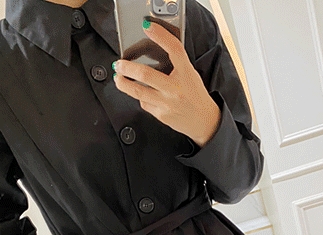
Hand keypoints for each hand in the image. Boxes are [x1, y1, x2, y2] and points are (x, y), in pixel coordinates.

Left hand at [113, 20, 221, 147]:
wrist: (204, 121)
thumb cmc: (195, 95)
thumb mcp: (190, 74)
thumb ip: (175, 63)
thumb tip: (150, 50)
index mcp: (186, 73)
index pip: (174, 50)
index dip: (160, 36)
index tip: (147, 26)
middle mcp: (176, 88)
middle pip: (146, 74)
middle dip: (127, 67)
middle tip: (119, 63)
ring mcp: (167, 103)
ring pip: (138, 91)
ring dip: (124, 83)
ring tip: (118, 77)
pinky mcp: (161, 115)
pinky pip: (144, 103)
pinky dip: (140, 96)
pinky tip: (139, 93)